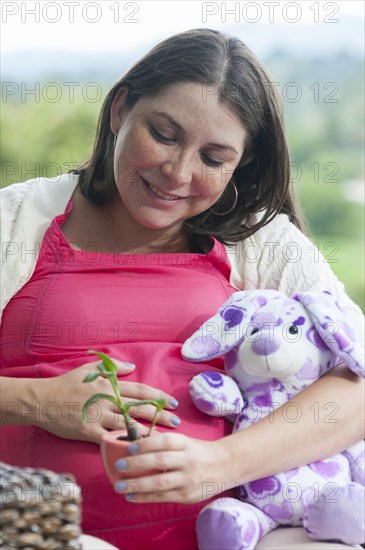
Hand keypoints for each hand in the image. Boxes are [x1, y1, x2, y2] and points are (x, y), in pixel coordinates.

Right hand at [29, 359, 179, 443]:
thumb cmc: (66, 383)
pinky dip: (123, 442)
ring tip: (163, 437)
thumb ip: (112, 367)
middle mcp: (107, 400)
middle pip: (139, 408)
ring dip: (146, 430)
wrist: (42, 399)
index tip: (172, 403)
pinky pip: (109, 438)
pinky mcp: (88, 431)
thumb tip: (132, 367)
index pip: (140, 390)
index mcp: (110, 385)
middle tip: (176, 422)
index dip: (158, 396)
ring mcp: (98, 416)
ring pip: (128, 424)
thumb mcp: (89, 368)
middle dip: (159, 415)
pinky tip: (136, 448)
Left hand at [112, 432, 231, 502]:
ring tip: (119, 485)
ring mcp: (188, 479)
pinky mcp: (187, 496)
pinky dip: (145, 497)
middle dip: (136, 464)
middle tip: (118, 465)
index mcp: (186, 443)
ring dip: (137, 484)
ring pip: (160, 482)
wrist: (225, 466)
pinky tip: (131, 496)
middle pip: (160, 461)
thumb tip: (135, 442)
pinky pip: (163, 497)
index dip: (146, 444)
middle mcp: (188, 460)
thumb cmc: (198, 451)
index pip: (164, 442)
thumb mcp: (185, 442)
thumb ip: (164, 443)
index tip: (129, 448)